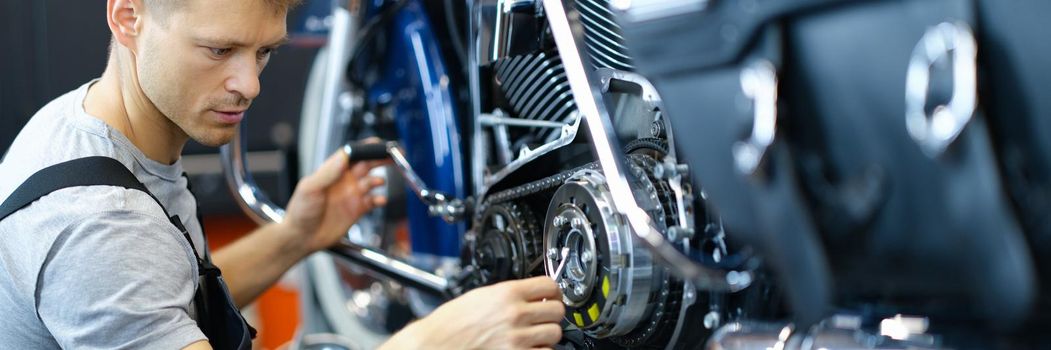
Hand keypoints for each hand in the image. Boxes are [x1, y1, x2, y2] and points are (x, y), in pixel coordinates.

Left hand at [281, 147, 389, 254]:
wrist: (301, 237)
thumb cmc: (300, 211)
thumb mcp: (310, 188)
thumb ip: (328, 172)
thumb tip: (343, 156)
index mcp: (332, 170)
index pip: (352, 153)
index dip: (366, 147)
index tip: (378, 144)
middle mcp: (344, 180)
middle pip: (367, 163)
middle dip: (380, 158)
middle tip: (393, 155)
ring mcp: (351, 194)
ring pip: (372, 181)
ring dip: (378, 180)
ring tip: (379, 182)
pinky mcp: (357, 209)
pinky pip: (373, 201)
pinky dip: (380, 199)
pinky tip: (380, 200)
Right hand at [382, 276, 565, 349]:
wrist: (437, 344)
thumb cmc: (452, 323)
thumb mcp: (481, 296)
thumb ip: (509, 294)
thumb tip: (532, 295)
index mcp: (507, 293)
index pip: (550, 285)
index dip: (553, 291)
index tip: (551, 296)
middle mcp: (515, 315)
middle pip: (557, 310)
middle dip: (551, 313)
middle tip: (542, 316)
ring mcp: (518, 339)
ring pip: (555, 333)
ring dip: (547, 334)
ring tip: (534, 334)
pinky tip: (527, 347)